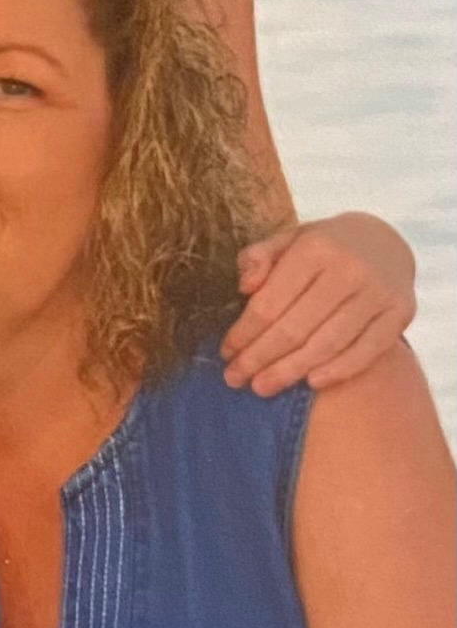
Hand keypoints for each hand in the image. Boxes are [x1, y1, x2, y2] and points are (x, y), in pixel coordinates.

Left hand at [222, 213, 414, 394]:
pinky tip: (310, 383)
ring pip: (328, 344)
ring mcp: (378, 293)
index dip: (243, 334)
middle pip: (295, 329)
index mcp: (315, 250)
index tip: (225, 353)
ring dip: (290, 371)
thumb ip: (257, 258)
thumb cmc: (320, 248)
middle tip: (234, 378)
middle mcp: (350, 270)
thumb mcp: (286, 240)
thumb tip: (245, 287)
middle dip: (259, 358)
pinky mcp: (401, 312)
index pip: (269, 303)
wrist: (382, 240)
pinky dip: (338, 371)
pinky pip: (367, 351)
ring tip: (262, 387)